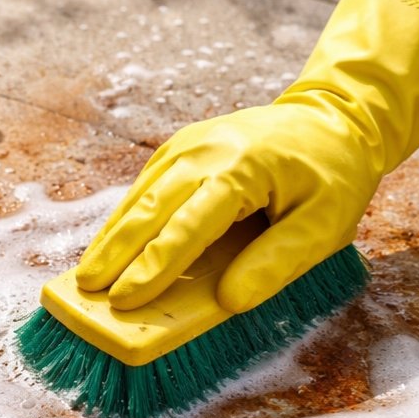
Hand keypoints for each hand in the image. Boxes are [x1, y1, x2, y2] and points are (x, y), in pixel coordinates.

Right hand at [73, 0, 418, 316]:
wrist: (333, 116)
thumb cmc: (333, 175)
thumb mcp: (325, 225)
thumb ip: (277, 262)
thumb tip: (229, 301)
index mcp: (242, 169)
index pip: (189, 226)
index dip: (155, 267)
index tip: (126, 299)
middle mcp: (206, 151)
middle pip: (150, 208)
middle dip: (115, 253)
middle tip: (86, 292)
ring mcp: (189, 145)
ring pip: (139, 196)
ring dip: (111, 238)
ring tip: (85, 277)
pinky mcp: (182, 149)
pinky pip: (146, 187)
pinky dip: (125, 220)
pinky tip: (109, 247)